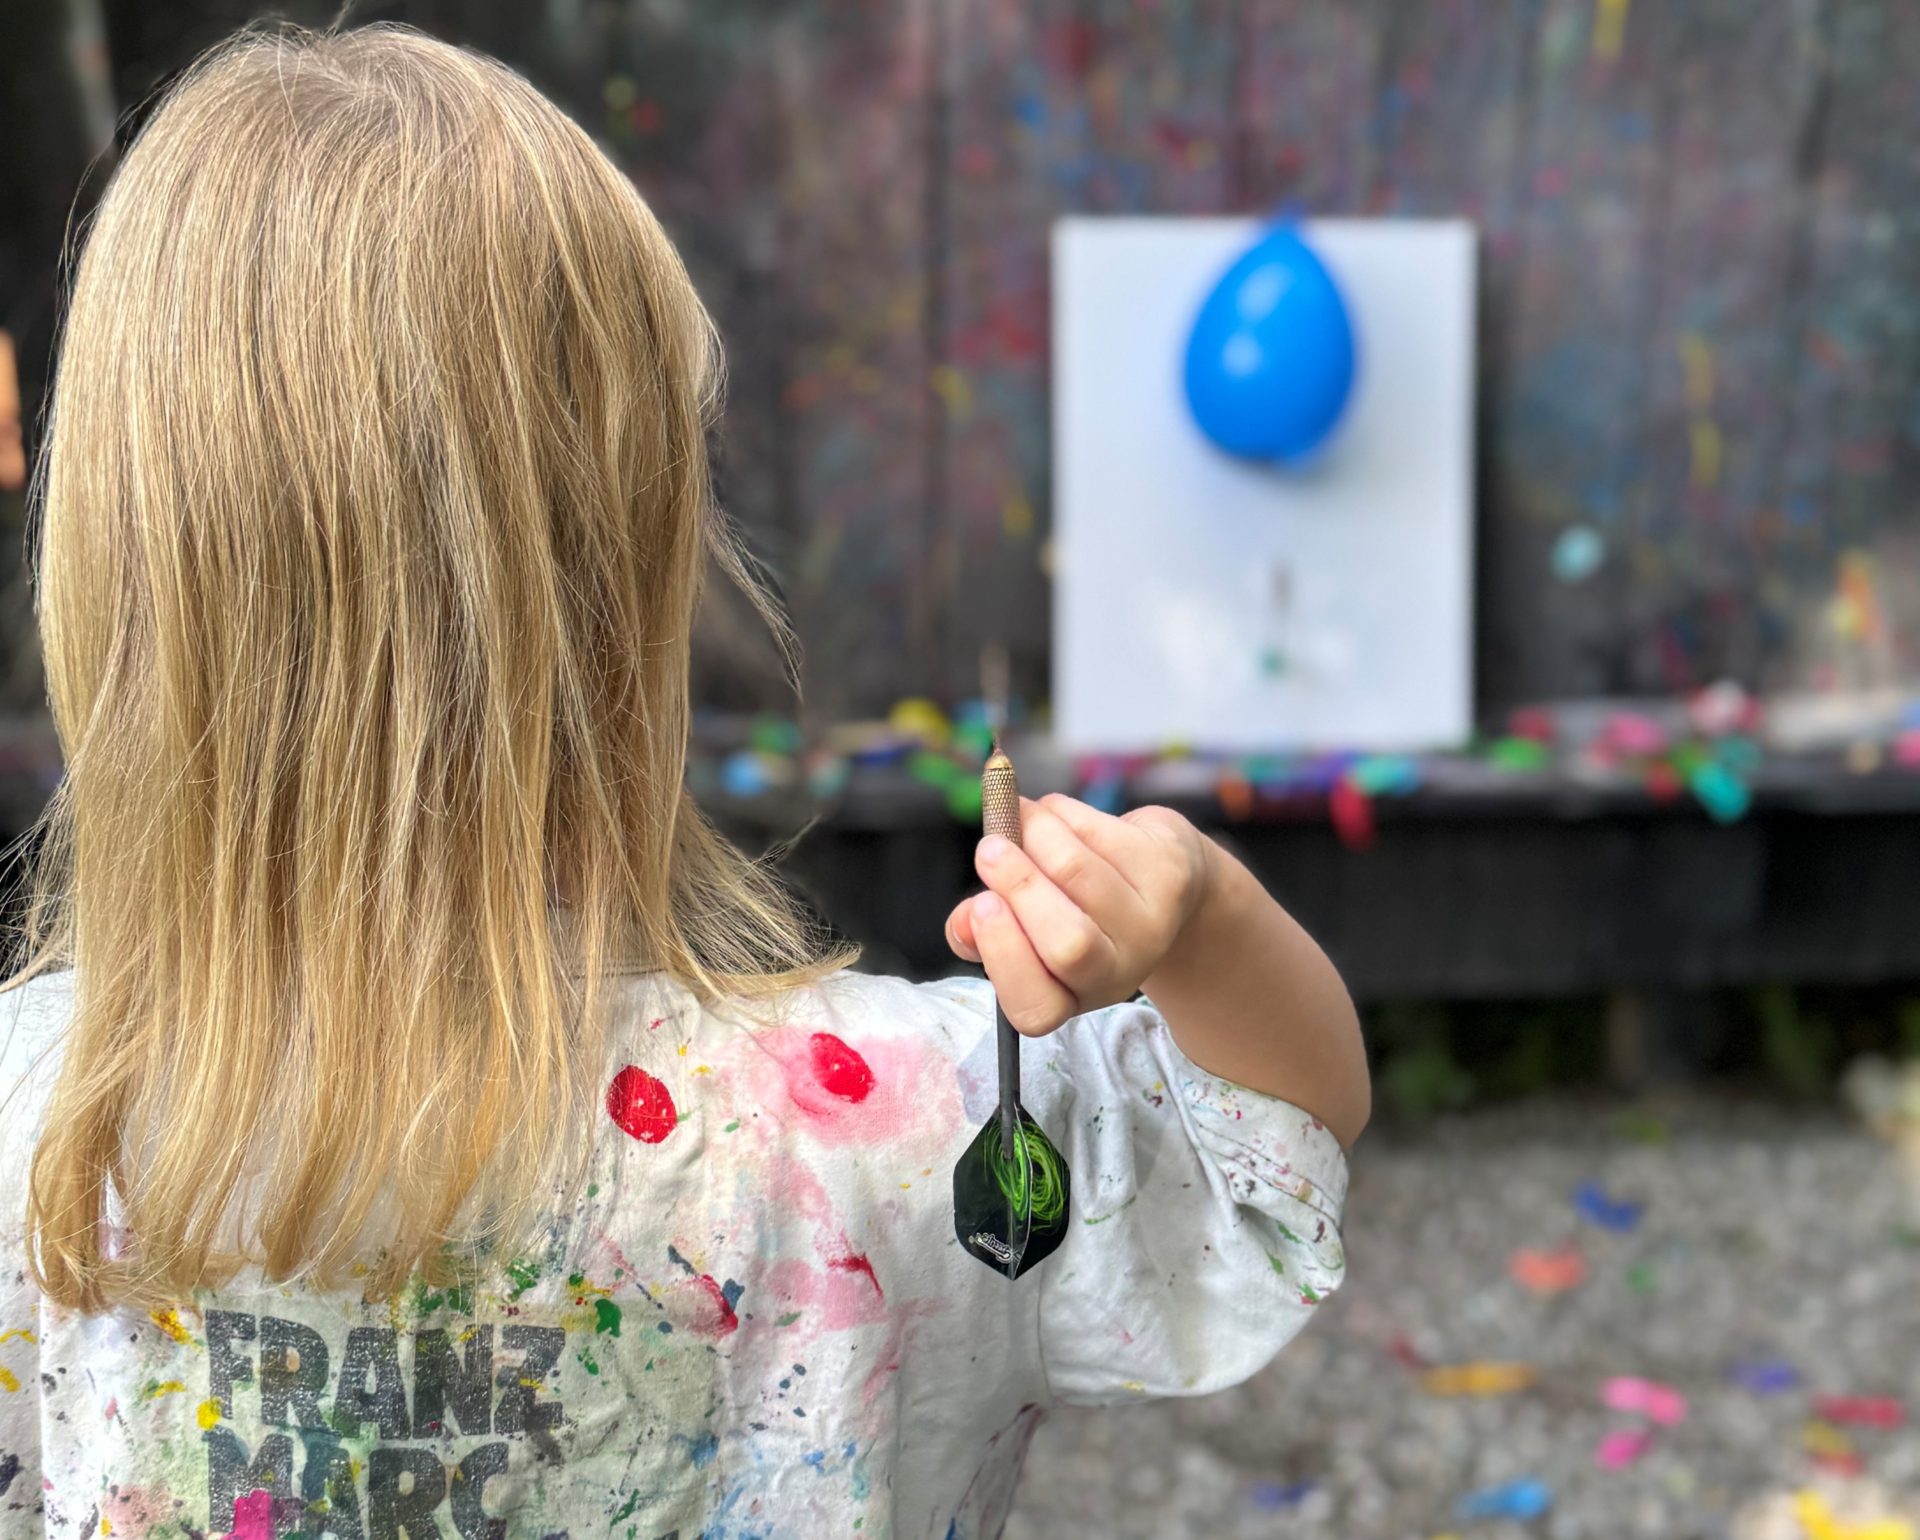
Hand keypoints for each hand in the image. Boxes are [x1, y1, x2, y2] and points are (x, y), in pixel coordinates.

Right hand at [945, 794, 1215, 1035]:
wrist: (1157, 876)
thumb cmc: (1075, 904)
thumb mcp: (1028, 928)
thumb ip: (982, 931)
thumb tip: (963, 923)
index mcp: (1074, 994)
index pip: (1038, 1007)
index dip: (1004, 956)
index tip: (980, 904)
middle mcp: (1119, 972)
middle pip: (1069, 944)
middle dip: (1020, 887)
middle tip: (989, 849)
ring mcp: (1152, 926)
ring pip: (1080, 874)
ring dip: (1036, 834)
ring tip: (1019, 818)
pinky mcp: (1170, 876)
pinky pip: (1101, 834)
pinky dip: (1063, 814)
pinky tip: (1054, 813)